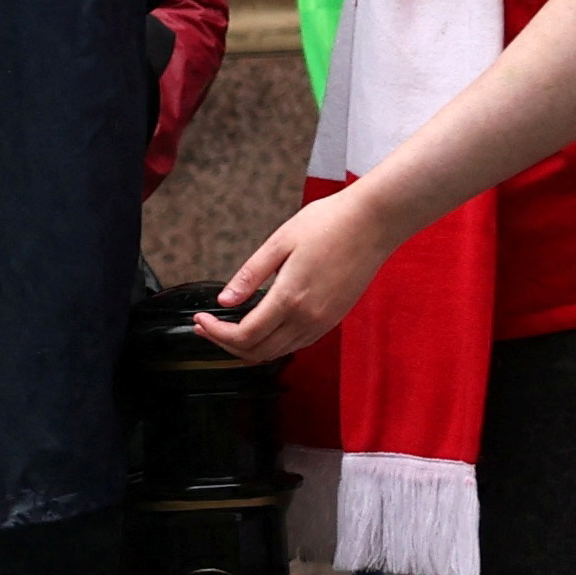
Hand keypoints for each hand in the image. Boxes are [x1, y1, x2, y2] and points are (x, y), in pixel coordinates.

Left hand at [192, 179, 413, 362]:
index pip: (244, 335)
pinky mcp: (333, 319)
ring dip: (248, 347)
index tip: (200, 321)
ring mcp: (323, 322)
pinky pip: (296, 344)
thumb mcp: (280, 242)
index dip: (216, 334)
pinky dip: (272, 344)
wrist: (375, 221)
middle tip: (206, 328)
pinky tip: (260, 327)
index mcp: (291, 298)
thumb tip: (224, 300)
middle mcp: (308, 318)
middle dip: (225, 345)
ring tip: (227, 329)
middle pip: (257, 352)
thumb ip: (249, 275)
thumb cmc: (330, 223)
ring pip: (277, 353)